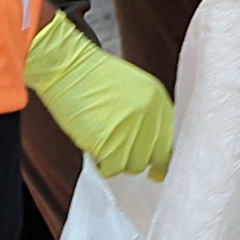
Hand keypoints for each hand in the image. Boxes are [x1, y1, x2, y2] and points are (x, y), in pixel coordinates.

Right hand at [26, 12, 174, 178]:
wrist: (68, 67)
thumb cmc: (93, 77)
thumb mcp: (134, 89)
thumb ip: (147, 115)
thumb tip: (151, 146)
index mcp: (158, 101)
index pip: (171, 141)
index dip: (162, 159)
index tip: (157, 172)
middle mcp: (150, 116)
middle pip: (153, 157)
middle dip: (135, 158)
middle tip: (118, 151)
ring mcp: (131, 129)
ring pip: (134, 165)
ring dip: (118, 160)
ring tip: (103, 143)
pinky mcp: (110, 142)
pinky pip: (113, 167)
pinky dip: (104, 165)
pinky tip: (96, 150)